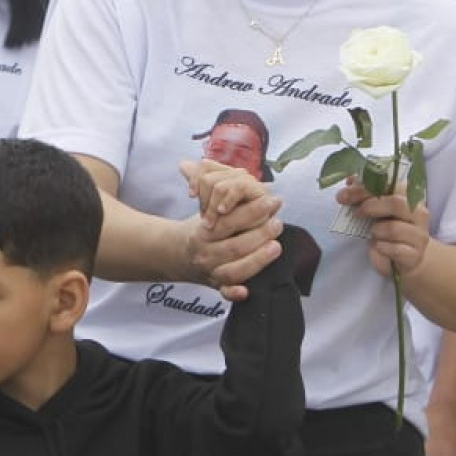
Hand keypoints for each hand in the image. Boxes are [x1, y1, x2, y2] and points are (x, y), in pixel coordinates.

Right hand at [179, 158, 281, 300]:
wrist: (177, 256)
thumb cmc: (201, 227)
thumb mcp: (203, 208)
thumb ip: (210, 190)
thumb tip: (188, 162)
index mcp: (202, 231)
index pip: (229, 221)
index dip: (251, 211)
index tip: (273, 202)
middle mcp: (205, 253)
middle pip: (235, 246)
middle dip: (260, 234)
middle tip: (278, 223)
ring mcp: (210, 272)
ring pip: (234, 271)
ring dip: (256, 261)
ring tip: (275, 247)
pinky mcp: (216, 286)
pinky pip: (224, 293)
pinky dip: (233, 293)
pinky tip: (246, 291)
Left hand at [334, 179, 430, 280]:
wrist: (407, 258)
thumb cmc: (390, 229)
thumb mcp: (377, 209)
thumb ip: (366, 194)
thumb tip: (350, 180)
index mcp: (409, 196)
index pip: (390, 184)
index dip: (366, 187)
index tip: (345, 192)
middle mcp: (418, 213)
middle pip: (396, 203)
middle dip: (370, 206)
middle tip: (355, 212)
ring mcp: (419, 235)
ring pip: (393, 229)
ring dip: (376, 231)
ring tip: (372, 233)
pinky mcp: (415, 255)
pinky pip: (394, 250)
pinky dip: (381, 248)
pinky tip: (378, 246)